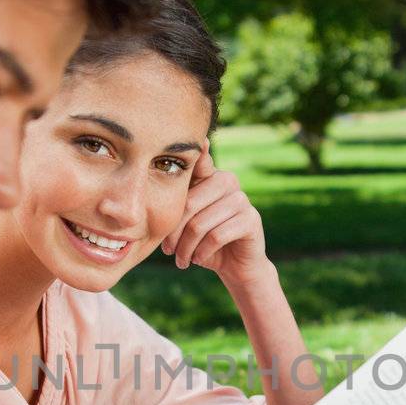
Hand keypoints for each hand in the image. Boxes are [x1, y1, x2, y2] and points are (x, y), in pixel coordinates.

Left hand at [161, 141, 270, 291]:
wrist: (233, 265)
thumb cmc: (202, 241)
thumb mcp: (186, 221)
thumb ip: (175, 203)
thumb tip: (154, 189)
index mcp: (210, 177)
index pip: (199, 161)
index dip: (196, 150)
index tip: (195, 139)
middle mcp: (227, 181)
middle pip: (189, 203)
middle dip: (174, 233)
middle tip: (169, 251)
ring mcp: (242, 199)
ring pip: (201, 223)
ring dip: (187, 248)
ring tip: (182, 260)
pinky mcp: (251, 219)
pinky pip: (217, 235)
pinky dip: (202, 252)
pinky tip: (198, 259)